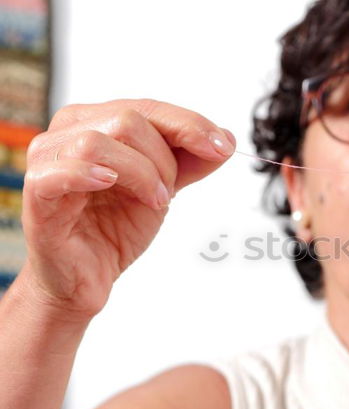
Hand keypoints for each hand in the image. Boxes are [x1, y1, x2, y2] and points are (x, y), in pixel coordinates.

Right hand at [22, 98, 235, 319]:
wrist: (87, 276)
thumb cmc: (114, 228)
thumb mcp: (163, 189)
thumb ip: (190, 162)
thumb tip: (226, 139)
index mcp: (98, 122)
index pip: (149, 108)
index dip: (189, 124)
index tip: (222, 147)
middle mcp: (69, 132)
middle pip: (128, 119)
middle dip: (164, 159)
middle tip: (168, 193)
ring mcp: (49, 160)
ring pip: (100, 141)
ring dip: (140, 173)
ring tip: (152, 201)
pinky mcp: (38, 192)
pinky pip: (62, 169)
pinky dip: (91, 173)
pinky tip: (109, 184)